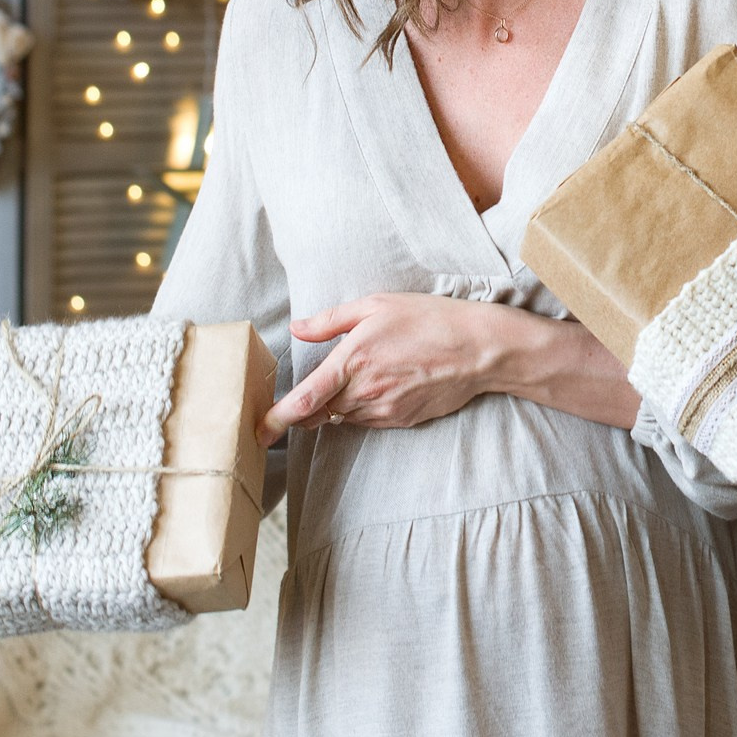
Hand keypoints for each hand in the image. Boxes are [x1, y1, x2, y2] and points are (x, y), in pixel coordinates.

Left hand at [259, 293, 523, 443]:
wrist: (478, 349)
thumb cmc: (428, 320)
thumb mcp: (376, 305)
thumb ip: (330, 321)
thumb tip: (296, 328)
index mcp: (353, 361)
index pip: (305, 399)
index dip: (277, 419)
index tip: (258, 431)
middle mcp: (365, 392)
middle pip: (319, 412)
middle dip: (306, 407)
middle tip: (308, 392)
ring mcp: (383, 410)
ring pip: (342, 417)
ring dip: (336, 404)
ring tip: (358, 376)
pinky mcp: (400, 420)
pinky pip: (366, 420)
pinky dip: (361, 407)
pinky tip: (380, 384)